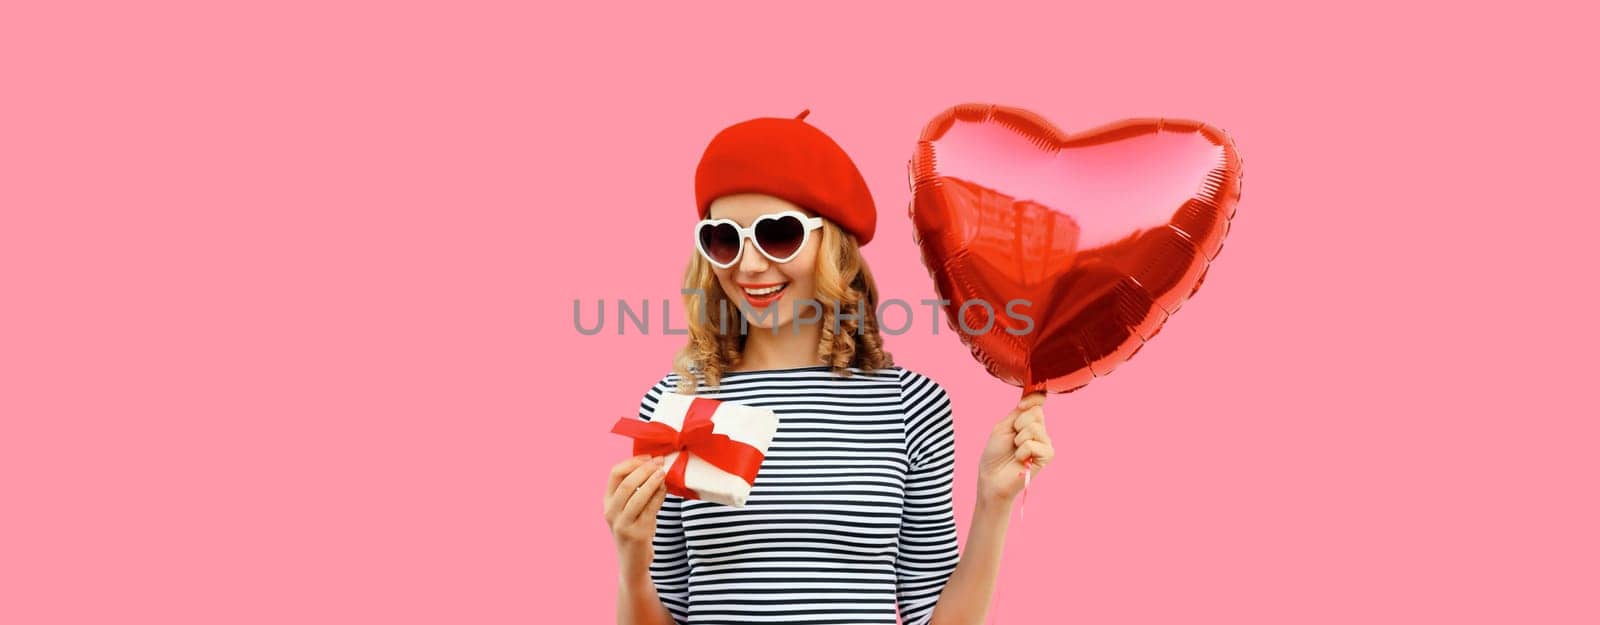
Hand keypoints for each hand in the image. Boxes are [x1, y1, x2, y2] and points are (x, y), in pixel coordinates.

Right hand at [604, 454, 667, 576]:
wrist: (632, 564)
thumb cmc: (634, 531)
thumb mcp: (628, 510)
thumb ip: (636, 491)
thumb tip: (655, 466)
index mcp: (607, 502)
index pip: (615, 473)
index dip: (633, 462)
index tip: (649, 457)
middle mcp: (611, 512)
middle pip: (626, 482)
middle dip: (645, 469)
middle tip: (660, 461)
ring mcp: (623, 524)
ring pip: (638, 495)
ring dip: (653, 480)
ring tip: (664, 472)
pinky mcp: (638, 533)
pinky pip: (651, 508)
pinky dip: (659, 495)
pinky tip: (666, 488)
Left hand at [977, 392, 1053, 505]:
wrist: (991, 476)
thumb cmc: (995, 453)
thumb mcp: (1004, 426)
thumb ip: (1020, 411)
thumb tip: (1037, 395)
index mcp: (1029, 421)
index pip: (1039, 401)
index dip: (1032, 398)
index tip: (1021, 405)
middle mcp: (1040, 430)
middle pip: (1036, 412)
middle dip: (1018, 423)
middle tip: (1012, 439)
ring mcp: (1045, 443)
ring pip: (1035, 427)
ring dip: (1019, 439)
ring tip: (1015, 449)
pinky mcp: (1047, 456)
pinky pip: (1035, 444)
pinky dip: (1023, 451)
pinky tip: (1020, 459)